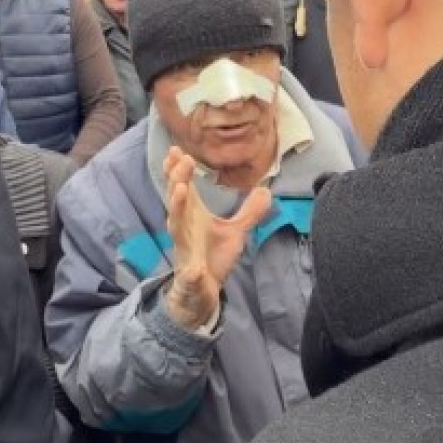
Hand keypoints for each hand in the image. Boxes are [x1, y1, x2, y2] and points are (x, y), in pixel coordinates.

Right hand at [163, 146, 271, 330]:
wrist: (201, 293)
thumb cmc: (213, 256)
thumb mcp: (235, 231)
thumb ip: (249, 212)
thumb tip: (266, 190)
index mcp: (193, 216)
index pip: (183, 188)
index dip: (179, 170)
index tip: (177, 149)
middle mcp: (185, 229)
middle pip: (177, 200)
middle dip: (178, 179)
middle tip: (182, 160)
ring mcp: (186, 252)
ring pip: (177, 228)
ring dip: (177, 209)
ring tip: (180, 190)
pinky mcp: (190, 277)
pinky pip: (190, 274)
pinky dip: (191, 272)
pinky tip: (195, 269)